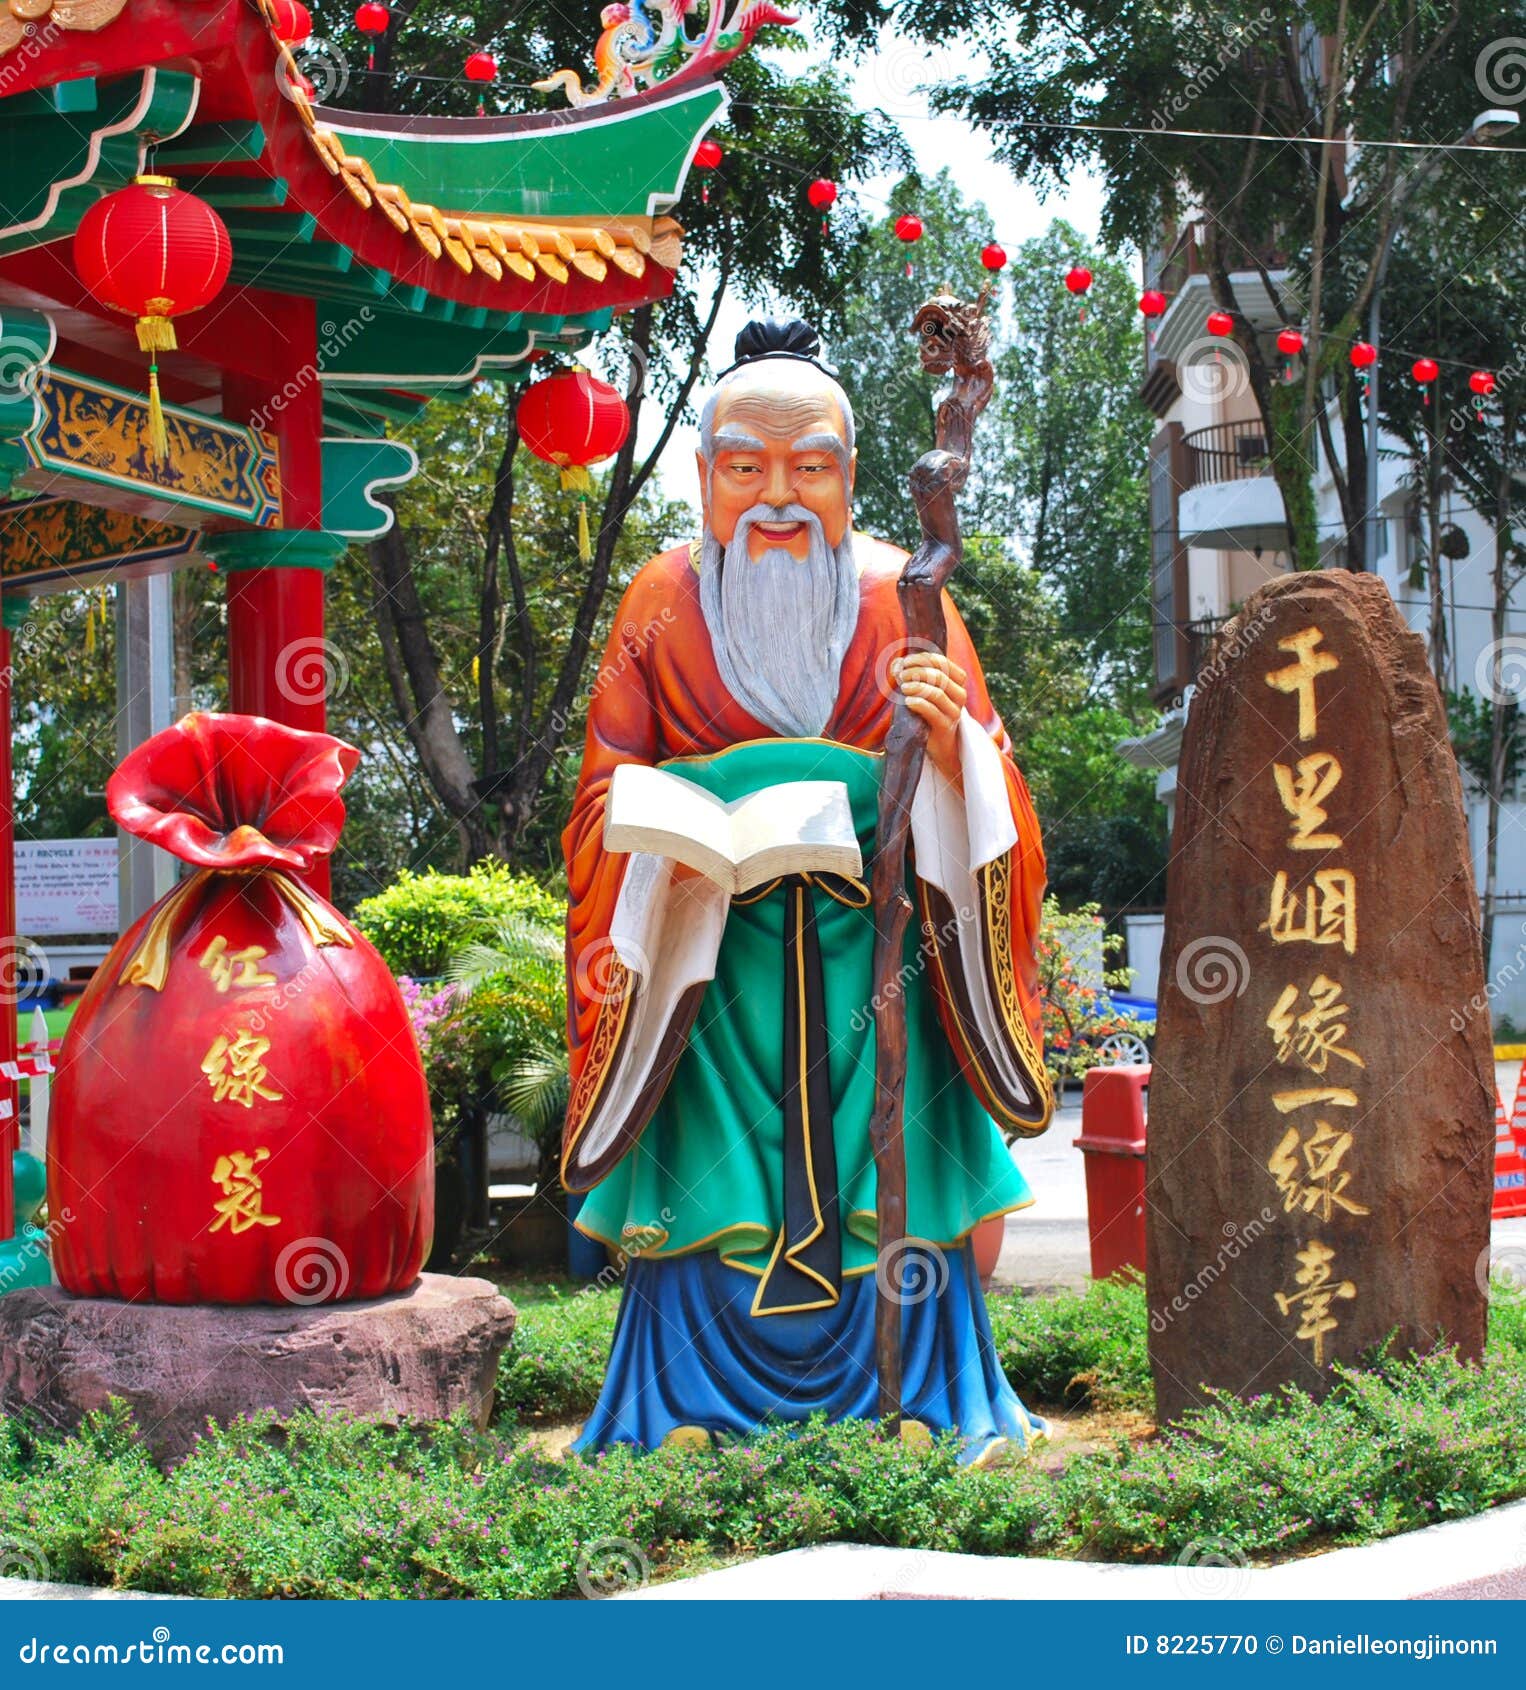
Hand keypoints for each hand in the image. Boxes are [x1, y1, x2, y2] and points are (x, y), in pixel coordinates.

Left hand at [893, 652, 965, 784]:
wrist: (939, 746)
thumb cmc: (928, 714)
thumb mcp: (926, 692)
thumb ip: (917, 677)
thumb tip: (897, 664)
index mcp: (957, 683)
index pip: (943, 663)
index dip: (923, 659)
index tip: (905, 662)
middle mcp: (960, 696)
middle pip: (940, 676)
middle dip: (917, 671)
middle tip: (901, 675)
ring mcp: (954, 712)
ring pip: (937, 692)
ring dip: (916, 687)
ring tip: (903, 688)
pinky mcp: (945, 726)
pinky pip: (932, 711)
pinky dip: (918, 703)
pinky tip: (907, 702)